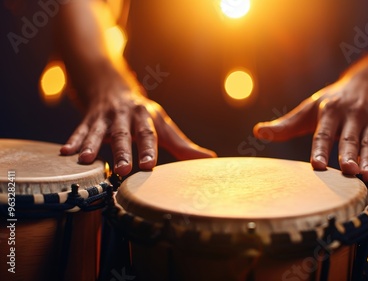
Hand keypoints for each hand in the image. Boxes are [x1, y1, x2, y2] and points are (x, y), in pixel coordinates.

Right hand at [60, 66, 215, 175]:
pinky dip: (73, 141)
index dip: (149, 148)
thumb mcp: (162, 124)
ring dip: (92, 145)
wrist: (111, 85)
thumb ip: (183, 145)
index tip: (149, 164)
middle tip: (122, 169)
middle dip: (122, 151)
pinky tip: (66, 153)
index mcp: (145, 116)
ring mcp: (105, 117)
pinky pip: (79, 130)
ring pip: (98, 131)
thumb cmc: (142, 113)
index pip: (149, 134)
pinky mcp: (88, 120)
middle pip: (123, 134)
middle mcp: (125, 116)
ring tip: (85, 160)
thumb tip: (210, 159)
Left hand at [253, 70, 367, 181]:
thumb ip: (286, 125)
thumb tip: (257, 132)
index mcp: (328, 111)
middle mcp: (350, 114)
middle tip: (349, 173)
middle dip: (349, 155)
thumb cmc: (333, 101)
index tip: (318, 166)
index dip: (320, 149)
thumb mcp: (309, 109)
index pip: (323, 133)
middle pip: (348, 138)